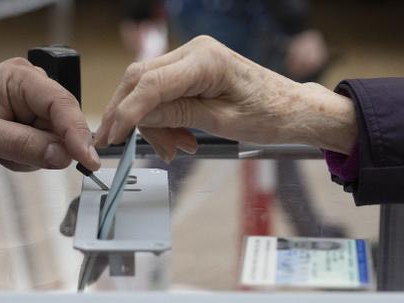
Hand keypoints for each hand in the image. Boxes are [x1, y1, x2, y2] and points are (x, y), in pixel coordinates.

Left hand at [0, 58, 100, 171]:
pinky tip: (0, 151)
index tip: (87, 161)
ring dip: (29, 156)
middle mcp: (30, 89)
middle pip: (62, 126)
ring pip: (52, 142)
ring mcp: (29, 107)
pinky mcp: (25, 124)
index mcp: (20, 79)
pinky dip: (22, 158)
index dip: (78, 133)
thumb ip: (22, 145)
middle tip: (10, 154)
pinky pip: (40, 149)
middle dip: (43, 148)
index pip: (62, 104)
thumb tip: (62, 156)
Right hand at [94, 35, 356, 161]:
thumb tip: (136, 119)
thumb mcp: (220, 123)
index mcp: (204, 60)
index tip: (111, 137)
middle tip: (126, 147)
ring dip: (151, 123)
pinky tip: (178, 139)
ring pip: (147, 89)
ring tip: (173, 149)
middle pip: (139, 81)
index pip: (149, 85)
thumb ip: (176, 116)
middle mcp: (194, 52)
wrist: (293, 110)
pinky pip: (162, 92)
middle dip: (130, 117)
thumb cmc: (269, 115)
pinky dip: (163, 118)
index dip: (125, 113)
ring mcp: (192, 59)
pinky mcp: (192, 70)